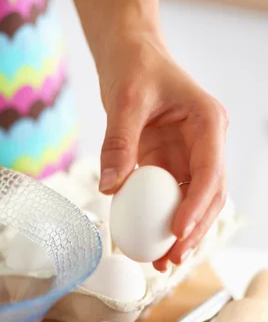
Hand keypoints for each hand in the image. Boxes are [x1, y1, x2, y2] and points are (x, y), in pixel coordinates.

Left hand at [98, 35, 227, 270]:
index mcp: (207, 123)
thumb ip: (119, 143)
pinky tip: (148, 244)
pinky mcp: (171, 166)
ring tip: (162, 263)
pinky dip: (161, 223)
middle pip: (210, 195)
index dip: (196, 206)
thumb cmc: (135, 69)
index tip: (177, 231)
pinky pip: (170, 199)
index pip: (210, 172)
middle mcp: (205, 144)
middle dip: (194, 231)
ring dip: (182, 234)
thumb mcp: (125, 101)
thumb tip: (111, 189)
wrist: (131, 58)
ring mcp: (190, 157)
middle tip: (172, 259)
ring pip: (194, 203)